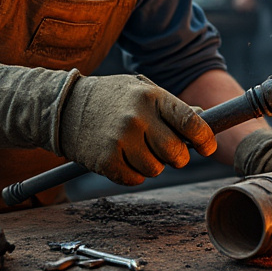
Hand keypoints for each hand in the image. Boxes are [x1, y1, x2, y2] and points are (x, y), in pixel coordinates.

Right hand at [57, 74, 215, 184]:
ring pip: (156, 170)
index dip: (205, 138)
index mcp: (151, 96)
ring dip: (151, 165)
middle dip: (176, 157)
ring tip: (135, 149)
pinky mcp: (105, 160)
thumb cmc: (110, 98)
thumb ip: (171, 105)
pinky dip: (131, 174)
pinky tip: (121, 157)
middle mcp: (137, 117)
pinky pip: (134, 180)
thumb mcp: (140, 90)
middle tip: (165, 151)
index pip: (190, 121)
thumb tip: (203, 118)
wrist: (64, 106)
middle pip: (176, 154)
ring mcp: (120, 139)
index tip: (207, 147)